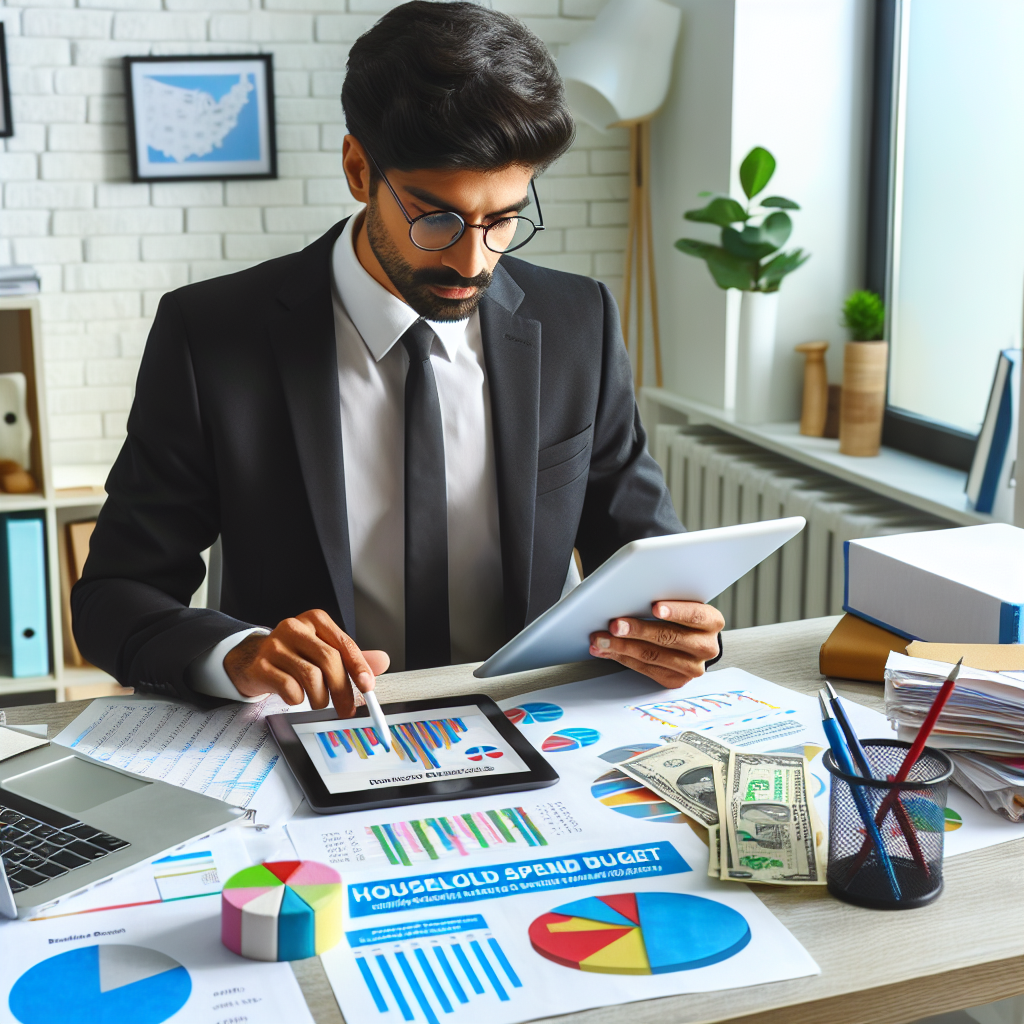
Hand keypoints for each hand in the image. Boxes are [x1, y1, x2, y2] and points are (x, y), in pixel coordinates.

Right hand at [223, 609, 389, 717]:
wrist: (250, 659)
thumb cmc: (294, 655)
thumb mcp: (323, 650)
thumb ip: (352, 657)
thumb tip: (382, 661)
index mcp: (315, 620)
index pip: (343, 644)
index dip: (359, 667)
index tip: (368, 686)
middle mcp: (294, 627)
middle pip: (329, 660)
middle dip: (342, 689)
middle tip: (347, 708)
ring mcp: (275, 645)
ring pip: (311, 676)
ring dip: (320, 697)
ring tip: (318, 701)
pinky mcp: (261, 665)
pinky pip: (289, 688)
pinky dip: (298, 698)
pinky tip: (296, 696)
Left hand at [589, 601, 722, 688]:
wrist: (693, 641)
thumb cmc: (681, 617)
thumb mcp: (681, 603)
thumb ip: (663, 600)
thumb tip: (628, 597)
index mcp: (711, 621)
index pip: (695, 615)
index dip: (675, 611)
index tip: (654, 607)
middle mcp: (706, 646)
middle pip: (669, 638)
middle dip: (638, 631)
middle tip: (615, 625)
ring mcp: (693, 667)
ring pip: (653, 656)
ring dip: (621, 647)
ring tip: (601, 640)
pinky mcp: (676, 680)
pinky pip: (645, 669)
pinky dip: (621, 658)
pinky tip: (606, 651)